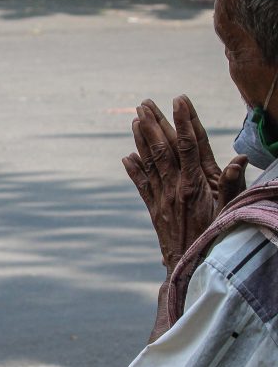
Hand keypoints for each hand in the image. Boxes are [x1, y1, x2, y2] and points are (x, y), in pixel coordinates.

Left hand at [122, 96, 246, 271]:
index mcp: (195, 183)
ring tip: (135, 119)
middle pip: (164, 148)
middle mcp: (175, 187)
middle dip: (155, 123)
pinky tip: (127, 156)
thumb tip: (239, 160)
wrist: (190, 265)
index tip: (179, 100)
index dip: (184, 120)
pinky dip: (134, 169)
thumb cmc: (216, 237)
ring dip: (141, 139)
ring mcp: (161, 197)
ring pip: (150, 162)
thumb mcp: (229, 210)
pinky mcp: (153, 208)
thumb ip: (231, 184)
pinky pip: (141, 184)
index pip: (189, 144)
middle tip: (145, 102)